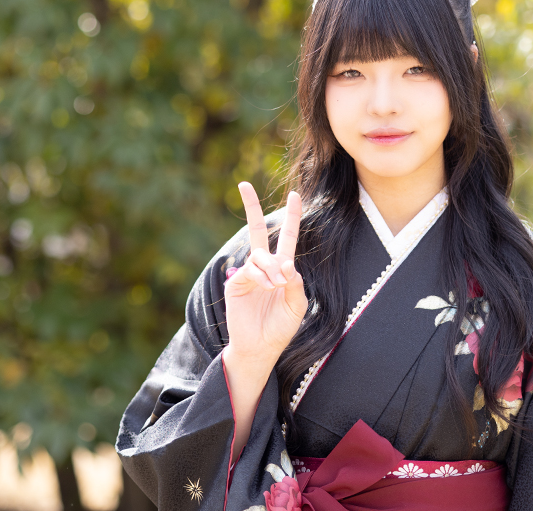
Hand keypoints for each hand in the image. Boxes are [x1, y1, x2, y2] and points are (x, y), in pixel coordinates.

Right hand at [223, 182, 306, 368]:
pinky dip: (261, 275)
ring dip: (270, 267)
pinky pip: (249, 269)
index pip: (287, 237)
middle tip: (244, 184)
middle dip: (251, 207)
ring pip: (259, 255)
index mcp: (282, 269)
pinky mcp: (235, 283)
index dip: (292, 217)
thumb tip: (285, 263)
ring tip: (276, 285)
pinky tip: (267, 286)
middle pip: (257, 230)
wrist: (260, 348)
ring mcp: (247, 274)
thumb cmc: (281, 328)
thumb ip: (296, 282)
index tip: (295, 195)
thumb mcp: (297, 305)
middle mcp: (263, 267)